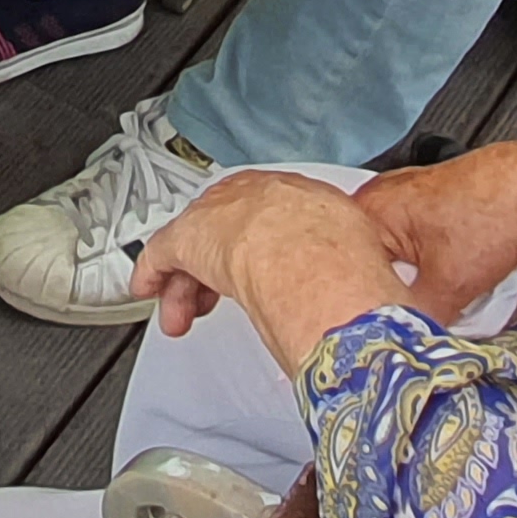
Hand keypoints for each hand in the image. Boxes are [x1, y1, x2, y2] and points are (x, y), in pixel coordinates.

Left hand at [132, 167, 414, 362]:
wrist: (308, 254)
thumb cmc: (346, 268)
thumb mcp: (362, 268)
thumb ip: (352, 281)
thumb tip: (369, 313)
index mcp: (310, 203)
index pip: (276, 221)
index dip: (263, 252)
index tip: (262, 278)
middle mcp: (263, 199)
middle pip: (232, 230)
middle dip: (224, 268)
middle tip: (218, 303)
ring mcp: (225, 214)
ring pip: (198, 244)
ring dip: (191, 285)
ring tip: (188, 317)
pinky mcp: (190, 236)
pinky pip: (164, 252)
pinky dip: (154, 271)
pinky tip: (146, 288)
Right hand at [347, 141, 516, 322]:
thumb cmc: (492, 216)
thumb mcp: (449, 287)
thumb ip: (415, 320)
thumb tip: (403, 345)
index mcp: (369, 211)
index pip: (342, 268)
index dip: (358, 302)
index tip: (370, 326)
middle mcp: (378, 199)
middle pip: (365, 262)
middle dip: (381, 292)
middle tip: (396, 320)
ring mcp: (401, 198)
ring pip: (389, 255)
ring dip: (402, 280)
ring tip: (421, 300)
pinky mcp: (424, 205)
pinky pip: (408, 244)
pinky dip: (418, 265)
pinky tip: (437, 280)